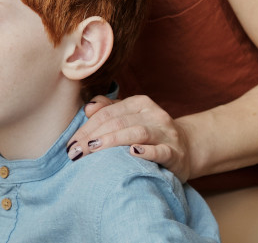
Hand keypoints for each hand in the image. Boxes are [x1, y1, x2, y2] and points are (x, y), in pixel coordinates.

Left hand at [66, 94, 193, 180]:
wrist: (187, 148)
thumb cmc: (150, 132)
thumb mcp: (130, 117)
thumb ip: (109, 109)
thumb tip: (88, 108)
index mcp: (139, 103)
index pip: (107, 113)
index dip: (86, 127)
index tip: (70, 144)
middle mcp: (153, 114)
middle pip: (118, 122)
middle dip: (93, 137)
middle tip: (75, 152)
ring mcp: (166, 133)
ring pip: (136, 132)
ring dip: (112, 140)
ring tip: (93, 149)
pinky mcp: (175, 153)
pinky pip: (161, 151)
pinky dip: (146, 151)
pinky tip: (132, 152)